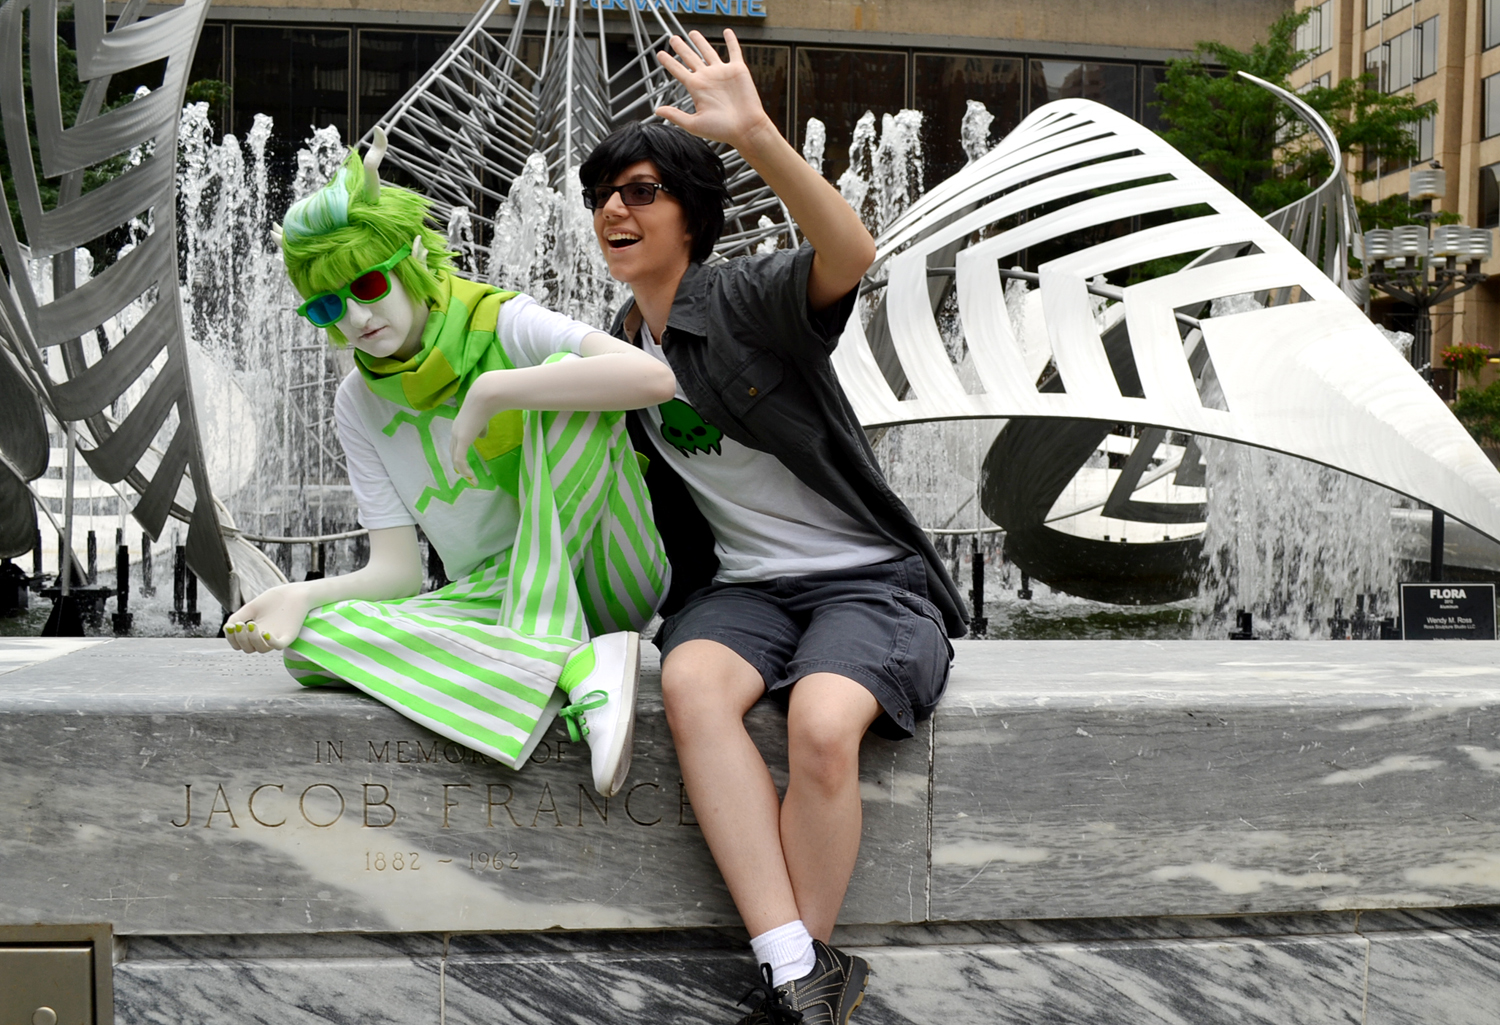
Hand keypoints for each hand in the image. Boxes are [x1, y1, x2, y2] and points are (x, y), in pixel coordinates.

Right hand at [224, 583, 312, 651]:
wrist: (296, 592)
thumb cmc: (275, 599)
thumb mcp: (252, 608)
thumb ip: (238, 617)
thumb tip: (227, 628)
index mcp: (255, 632)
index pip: (240, 645)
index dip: (232, 639)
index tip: (230, 627)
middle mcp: (265, 638)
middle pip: (248, 649)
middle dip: (241, 638)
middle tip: (242, 624)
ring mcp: (277, 638)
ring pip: (261, 649)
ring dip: (253, 640)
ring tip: (251, 625)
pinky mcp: (289, 636)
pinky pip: (278, 646)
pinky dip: (270, 642)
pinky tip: (264, 632)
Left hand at [450, 370, 507, 484]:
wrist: (485, 396)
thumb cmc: (488, 403)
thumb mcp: (484, 417)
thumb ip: (481, 428)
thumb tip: (482, 437)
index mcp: (460, 424)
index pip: (456, 442)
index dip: (459, 453)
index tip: (466, 463)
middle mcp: (455, 430)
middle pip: (453, 452)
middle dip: (459, 465)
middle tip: (467, 476)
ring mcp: (457, 435)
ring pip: (456, 458)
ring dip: (463, 471)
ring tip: (471, 480)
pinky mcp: (462, 440)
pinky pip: (460, 460)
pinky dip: (465, 471)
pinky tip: (473, 477)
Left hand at [654, 30, 774, 151]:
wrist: (745, 129)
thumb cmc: (721, 130)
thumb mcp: (694, 124)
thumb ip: (676, 116)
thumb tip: (656, 110)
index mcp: (696, 88)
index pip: (678, 71)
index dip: (669, 62)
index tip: (660, 54)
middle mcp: (708, 78)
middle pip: (691, 58)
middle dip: (681, 47)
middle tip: (672, 38)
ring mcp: (722, 72)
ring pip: (708, 51)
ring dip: (700, 42)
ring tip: (692, 33)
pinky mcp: (738, 70)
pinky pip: (734, 51)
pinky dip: (731, 41)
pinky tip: (727, 31)